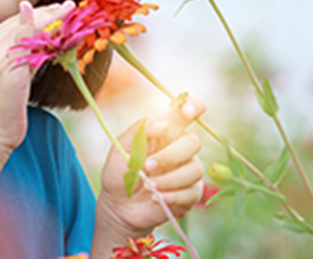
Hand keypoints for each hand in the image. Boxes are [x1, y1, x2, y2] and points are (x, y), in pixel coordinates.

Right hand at [0, 0, 74, 155]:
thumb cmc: (2, 109)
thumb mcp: (12, 76)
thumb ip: (23, 54)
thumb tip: (40, 36)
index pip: (11, 23)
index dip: (36, 14)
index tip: (57, 9)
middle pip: (19, 22)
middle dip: (47, 12)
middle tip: (69, 6)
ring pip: (27, 30)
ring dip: (52, 19)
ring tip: (71, 13)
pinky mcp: (6, 70)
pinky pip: (29, 45)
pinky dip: (46, 35)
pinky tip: (61, 28)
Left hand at [96, 95, 205, 239]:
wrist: (118, 206)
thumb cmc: (119, 173)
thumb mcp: (120, 149)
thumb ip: (138, 132)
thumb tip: (162, 124)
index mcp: (165, 132)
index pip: (188, 112)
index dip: (194, 106)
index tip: (186, 111)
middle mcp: (181, 149)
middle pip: (193, 142)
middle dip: (169, 156)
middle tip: (146, 167)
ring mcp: (188, 171)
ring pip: (194, 169)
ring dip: (169, 179)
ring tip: (148, 187)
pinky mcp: (191, 193)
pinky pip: (192, 191)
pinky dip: (172, 195)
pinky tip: (155, 198)